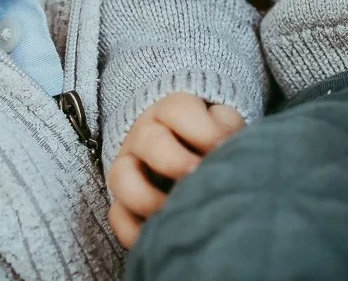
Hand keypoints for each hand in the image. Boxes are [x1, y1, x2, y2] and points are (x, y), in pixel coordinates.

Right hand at [106, 93, 246, 248]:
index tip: (224, 149)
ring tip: (177, 213)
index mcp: (171, 111)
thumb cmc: (209, 136)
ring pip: (121, 178)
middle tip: (198, 178)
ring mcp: (127, 167)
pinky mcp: (121, 200)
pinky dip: (134, 230)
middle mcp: (144, 135)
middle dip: (176, 162)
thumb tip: (230, 151)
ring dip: (149, 198)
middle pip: (149, 142)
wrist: (184, 149)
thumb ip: (228, 130)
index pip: (178, 109)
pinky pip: (117, 216)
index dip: (204, 130)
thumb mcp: (222, 124)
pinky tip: (160, 237)